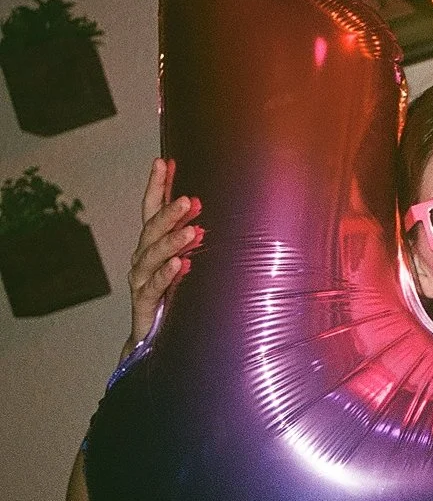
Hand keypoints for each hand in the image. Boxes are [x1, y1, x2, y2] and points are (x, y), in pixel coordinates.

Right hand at [126, 158, 200, 348]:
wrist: (156, 338)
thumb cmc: (177, 295)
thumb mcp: (189, 262)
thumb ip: (197, 240)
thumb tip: (224, 213)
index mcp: (152, 244)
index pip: (150, 209)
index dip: (155, 186)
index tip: (162, 161)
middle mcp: (142, 258)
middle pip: (151, 229)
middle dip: (170, 213)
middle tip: (192, 201)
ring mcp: (141, 280)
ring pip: (152, 256)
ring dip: (173, 242)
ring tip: (194, 232)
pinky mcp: (144, 303)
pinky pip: (154, 286)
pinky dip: (167, 275)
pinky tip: (181, 265)